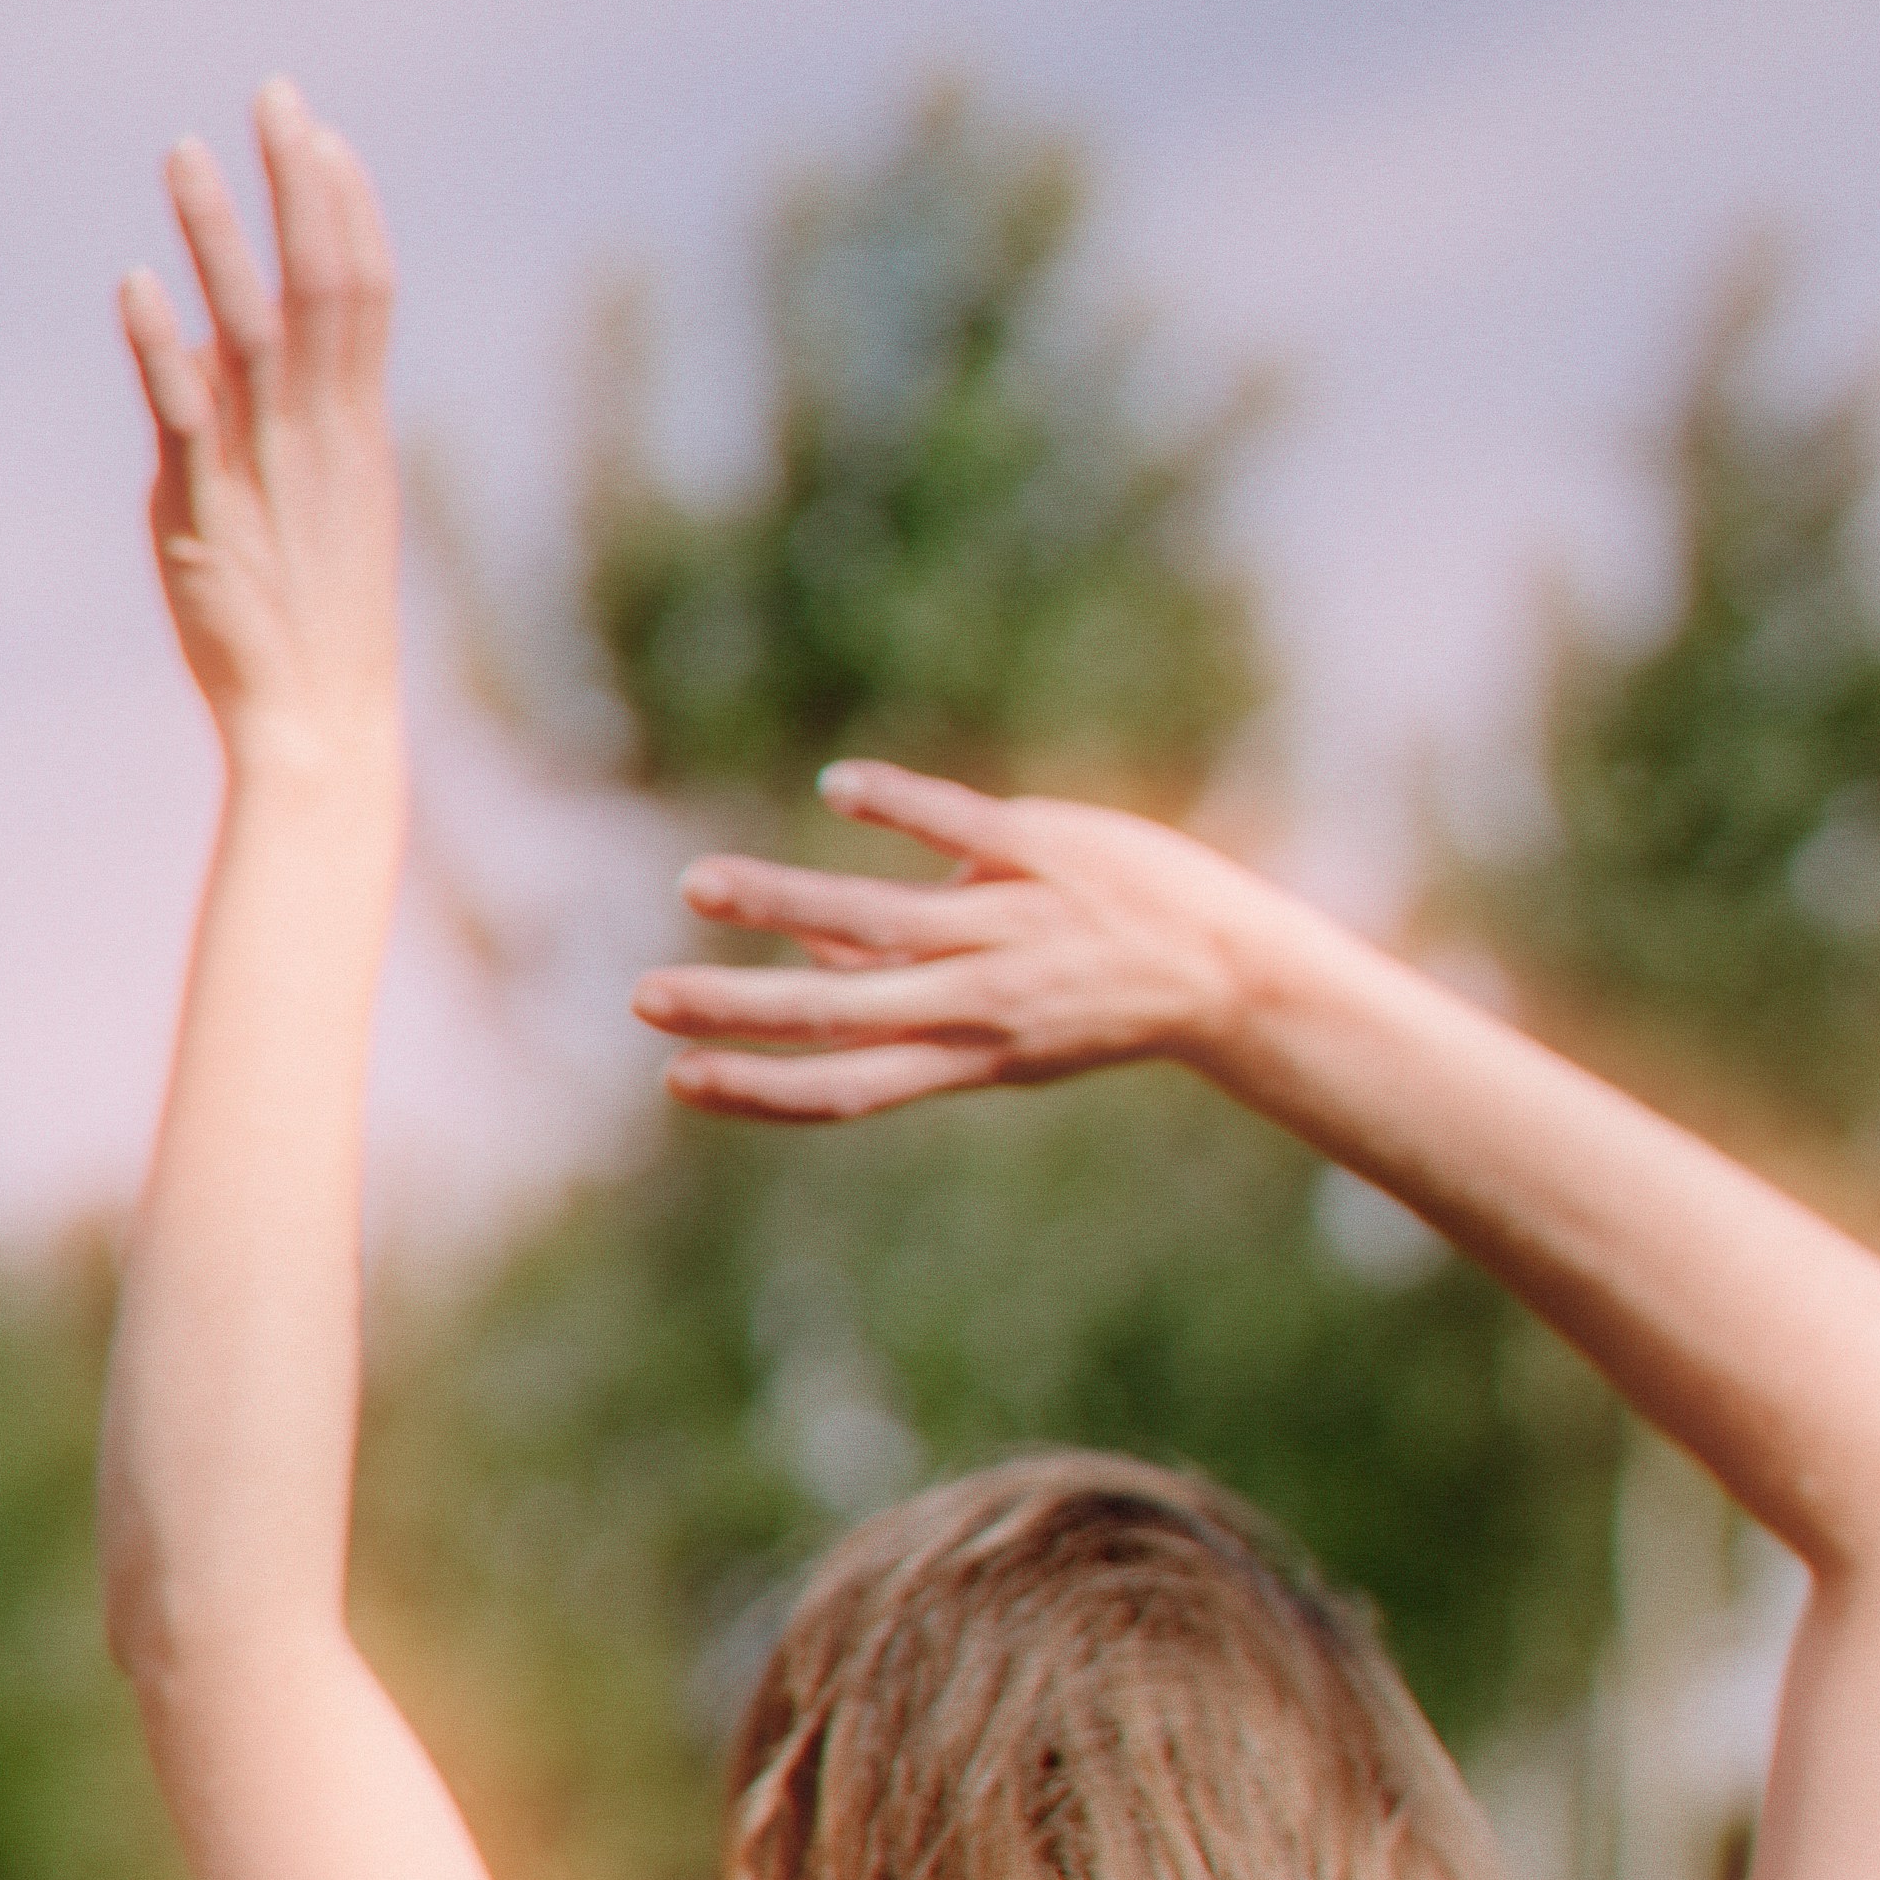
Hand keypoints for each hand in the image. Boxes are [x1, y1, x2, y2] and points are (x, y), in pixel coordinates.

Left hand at [120, 83, 403, 795]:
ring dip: (222, 238)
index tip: (322, 135)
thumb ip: (268, 420)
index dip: (347, 210)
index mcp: (359, 431)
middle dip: (301, 187)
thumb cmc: (314, 623)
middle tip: (276, 94)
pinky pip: (187, 416)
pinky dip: (162, 347)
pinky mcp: (209, 513)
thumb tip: (206, 345)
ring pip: (255, 330)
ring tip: (187, 153)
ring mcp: (269, 470)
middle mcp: (323, 436)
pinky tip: (136, 283)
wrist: (319, 725)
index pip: (367, 296)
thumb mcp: (314, 506)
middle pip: (325, 285)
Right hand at [632, 768, 1281, 1121]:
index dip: (761, 1089)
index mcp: (967, 1055)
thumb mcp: (1008, 1017)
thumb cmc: (1106, 992)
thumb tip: (812, 948)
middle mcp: (980, 1001)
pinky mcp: (1044, 853)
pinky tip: (834, 789)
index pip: (847, 1087)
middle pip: (836, 1015)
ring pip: (877, 920)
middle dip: (737, 1009)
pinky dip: (897, 807)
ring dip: (782, 902)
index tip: (681, 1080)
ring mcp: (1010, 927)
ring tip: (701, 886)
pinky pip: (958, 828)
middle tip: (646, 999)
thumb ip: (911, 982)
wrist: (1232, 972)